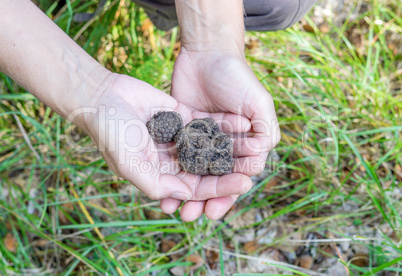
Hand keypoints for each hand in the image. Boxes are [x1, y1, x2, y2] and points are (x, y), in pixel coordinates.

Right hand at [79, 73, 252, 207]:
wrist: (102, 97)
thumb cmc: (110, 134)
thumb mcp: (130, 165)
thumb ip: (155, 183)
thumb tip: (185, 196)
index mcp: (162, 176)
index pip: (196, 187)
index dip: (219, 187)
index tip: (243, 183)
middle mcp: (173, 159)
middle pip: (208, 168)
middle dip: (231, 168)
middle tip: (256, 166)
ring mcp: (179, 137)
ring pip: (211, 145)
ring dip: (232, 147)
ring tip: (256, 146)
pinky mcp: (182, 116)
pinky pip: (206, 122)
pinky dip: (223, 123)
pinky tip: (242, 123)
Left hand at [160, 50, 280, 220]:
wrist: (206, 54)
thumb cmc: (236, 76)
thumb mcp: (258, 100)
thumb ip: (265, 129)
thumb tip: (259, 161)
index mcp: (245, 143)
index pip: (238, 176)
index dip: (227, 194)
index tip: (215, 209)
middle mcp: (224, 145)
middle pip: (215, 179)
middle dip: (205, 200)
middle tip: (193, 216)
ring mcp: (202, 140)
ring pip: (195, 173)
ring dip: (187, 192)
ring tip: (176, 209)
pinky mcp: (184, 132)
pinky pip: (179, 157)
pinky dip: (173, 172)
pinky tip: (163, 186)